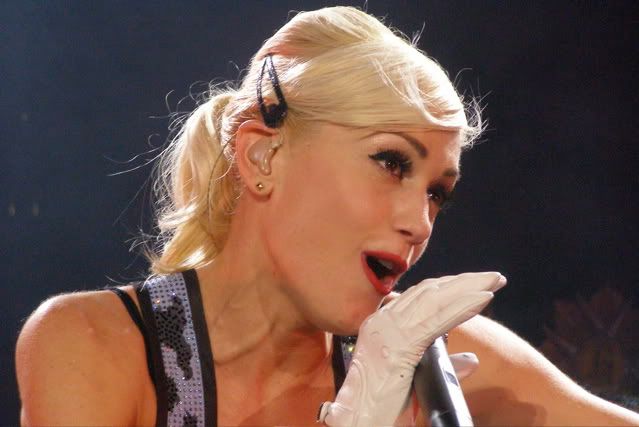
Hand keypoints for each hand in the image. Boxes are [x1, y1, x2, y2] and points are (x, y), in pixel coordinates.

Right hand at [318, 272, 505, 426]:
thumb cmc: (381, 406)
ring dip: (468, 288)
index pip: (419, 296)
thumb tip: (471, 359)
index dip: (449, 285)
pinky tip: (483, 298)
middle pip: (428, 292)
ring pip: (434, 300)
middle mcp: (382, 321)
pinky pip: (436, 320)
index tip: (475, 282)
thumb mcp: (414, 380)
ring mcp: (387, 330)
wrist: (359, 421)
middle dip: (463, 281)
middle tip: (494, 277)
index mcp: (381, 325)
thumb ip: (441, 364)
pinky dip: (462, 306)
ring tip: (494, 281)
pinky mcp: (398, 345)